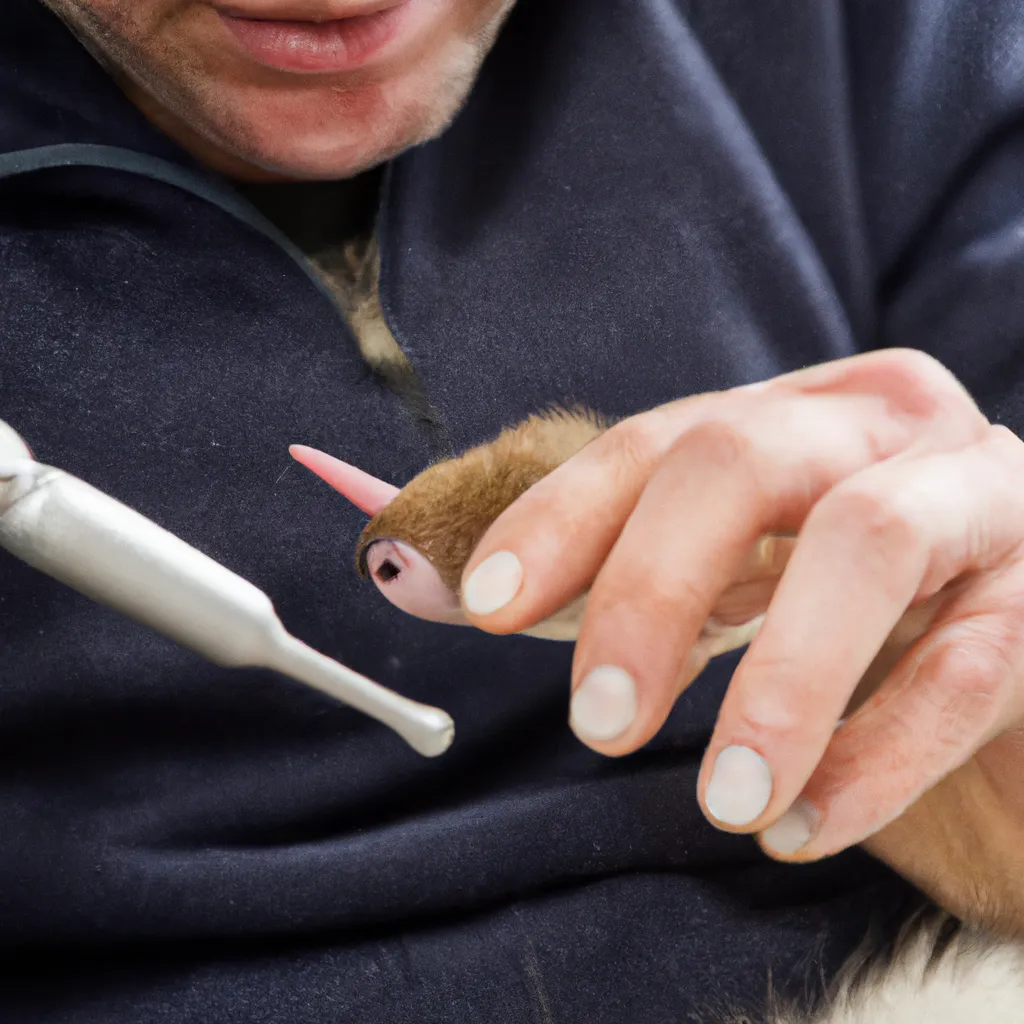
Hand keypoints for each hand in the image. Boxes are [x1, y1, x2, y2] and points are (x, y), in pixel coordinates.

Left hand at [459, 350, 1023, 895]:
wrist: (1008, 641)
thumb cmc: (842, 609)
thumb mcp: (729, 573)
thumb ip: (606, 574)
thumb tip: (437, 586)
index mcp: (789, 415)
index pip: (658, 438)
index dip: (566, 516)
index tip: (491, 604)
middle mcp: (883, 428)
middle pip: (743, 461)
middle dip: (652, 588)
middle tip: (598, 723)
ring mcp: (979, 496)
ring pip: (868, 543)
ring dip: (780, 679)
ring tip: (723, 801)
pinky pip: (964, 668)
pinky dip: (874, 755)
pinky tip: (802, 826)